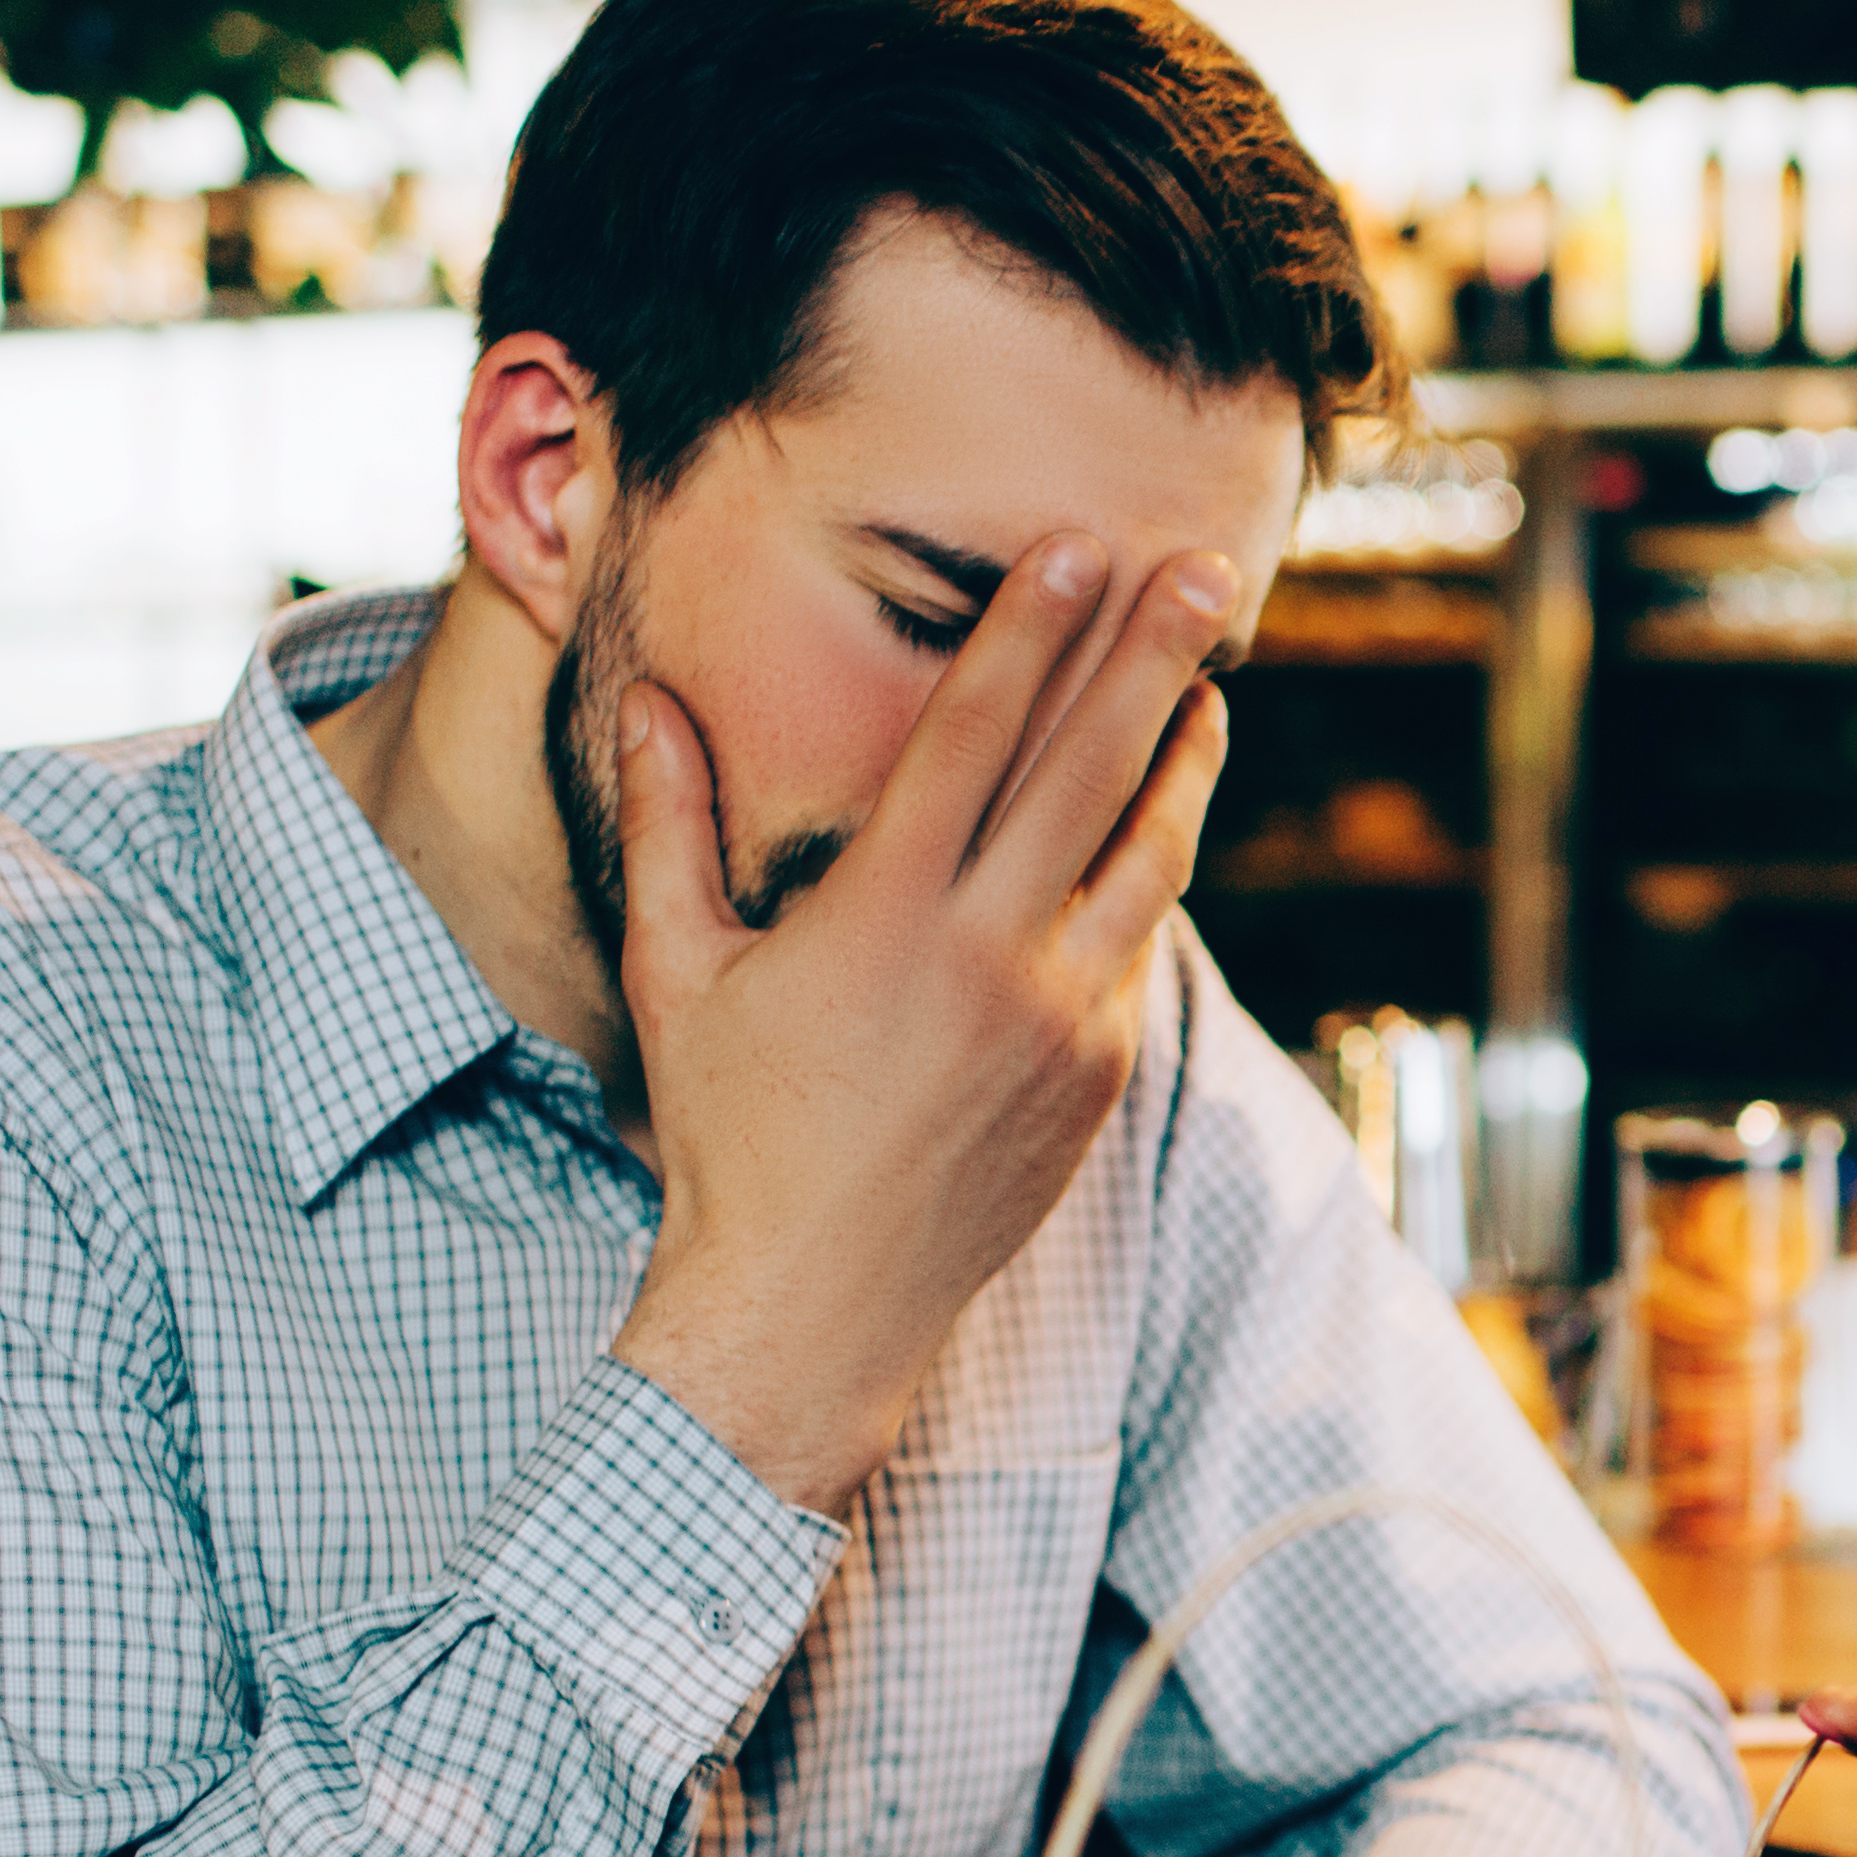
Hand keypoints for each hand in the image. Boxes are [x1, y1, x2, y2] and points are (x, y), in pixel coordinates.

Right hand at [606, 536, 1233, 1511]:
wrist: (812, 1309)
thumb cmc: (729, 1137)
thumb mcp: (680, 973)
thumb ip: (668, 826)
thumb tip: (644, 701)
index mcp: (884, 914)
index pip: (975, 733)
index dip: (1029, 630)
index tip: (1076, 547)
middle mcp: (989, 956)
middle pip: (1090, 769)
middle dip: (1151, 658)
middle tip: (1202, 567)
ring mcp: (1060, 1017)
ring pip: (1147, 854)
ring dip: (1183, 759)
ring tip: (1213, 684)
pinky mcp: (1098, 1073)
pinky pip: (1138, 943)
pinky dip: (1154, 867)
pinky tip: (1168, 815)